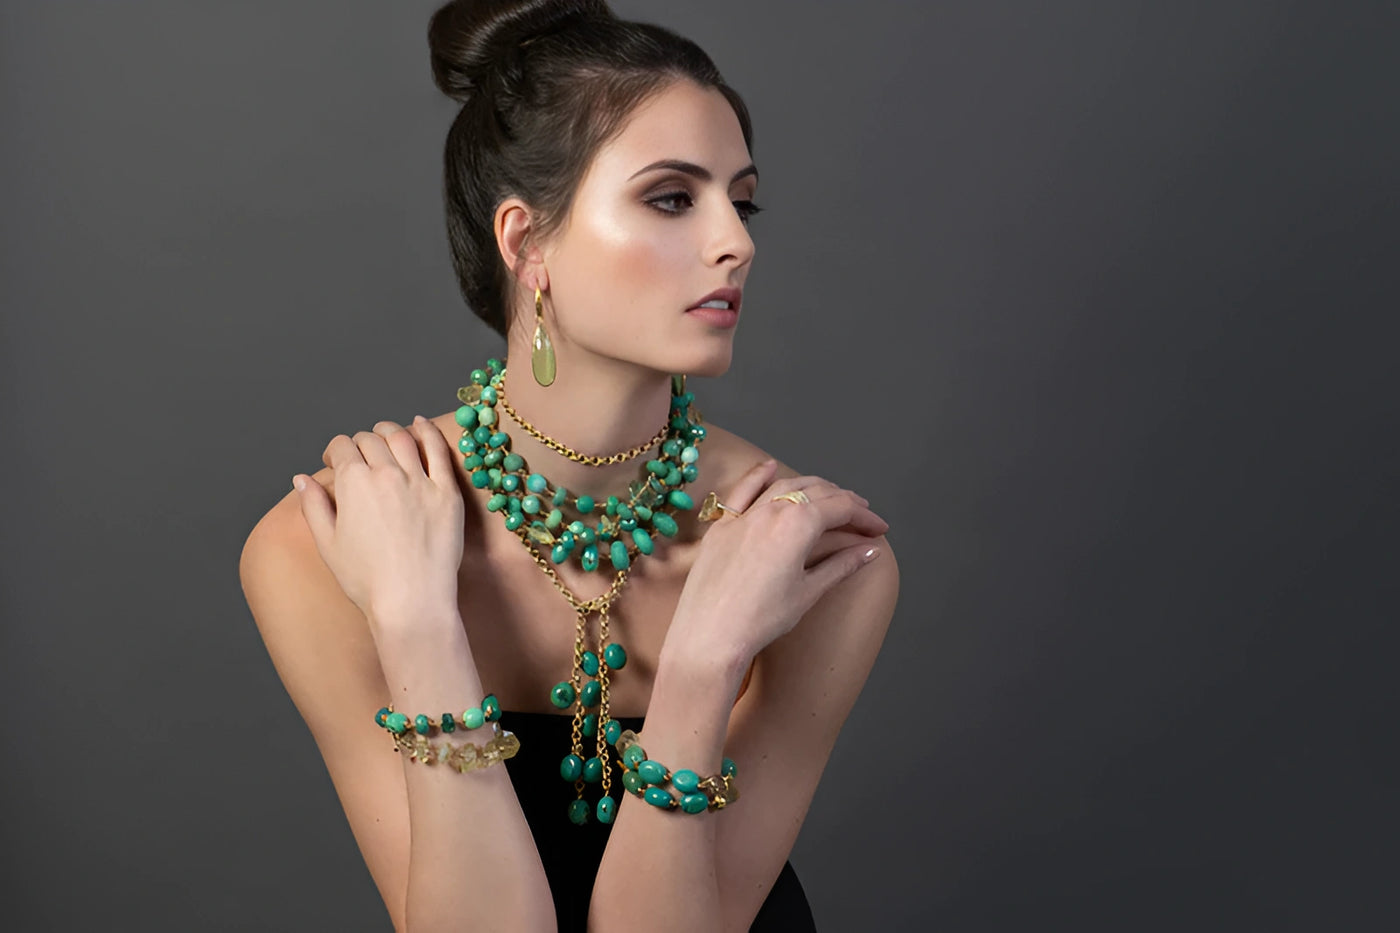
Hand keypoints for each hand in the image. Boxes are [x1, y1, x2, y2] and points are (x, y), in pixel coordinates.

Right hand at [291, 415, 463, 635]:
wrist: (411, 600)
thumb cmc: (366, 580)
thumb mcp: (327, 543)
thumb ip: (313, 505)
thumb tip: (300, 479)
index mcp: (354, 483)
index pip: (343, 446)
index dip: (336, 451)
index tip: (335, 461)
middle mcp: (387, 474)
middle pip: (371, 439)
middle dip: (360, 443)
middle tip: (360, 455)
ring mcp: (420, 481)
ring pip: (402, 438)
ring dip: (389, 431)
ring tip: (384, 435)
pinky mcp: (447, 493)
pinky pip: (438, 451)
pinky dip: (428, 432)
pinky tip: (421, 424)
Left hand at [668, 459, 889, 663]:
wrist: (710, 636)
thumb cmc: (761, 619)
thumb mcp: (808, 592)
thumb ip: (841, 565)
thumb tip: (869, 551)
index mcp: (797, 524)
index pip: (841, 508)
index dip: (865, 516)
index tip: (880, 529)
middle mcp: (771, 510)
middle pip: (816, 492)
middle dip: (843, 501)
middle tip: (862, 514)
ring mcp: (743, 515)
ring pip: (783, 486)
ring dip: (811, 487)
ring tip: (829, 496)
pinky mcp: (721, 527)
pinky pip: (742, 491)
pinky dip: (759, 476)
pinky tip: (770, 467)